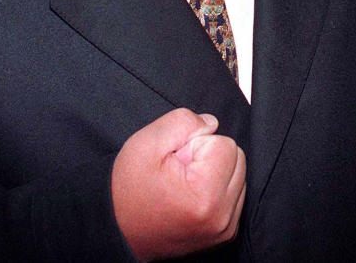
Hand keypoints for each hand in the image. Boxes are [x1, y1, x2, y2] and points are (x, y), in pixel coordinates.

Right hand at [111, 108, 245, 260]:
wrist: (118, 232)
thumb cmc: (128, 191)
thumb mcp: (145, 143)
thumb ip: (183, 122)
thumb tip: (212, 123)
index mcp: (207, 196)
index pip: (224, 143)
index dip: (195, 145)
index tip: (174, 162)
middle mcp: (223, 216)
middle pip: (236, 157)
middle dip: (208, 157)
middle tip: (178, 172)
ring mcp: (226, 227)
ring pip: (237, 174)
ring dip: (214, 172)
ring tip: (183, 185)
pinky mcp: (226, 232)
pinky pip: (235, 193)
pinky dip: (217, 189)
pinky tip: (192, 196)